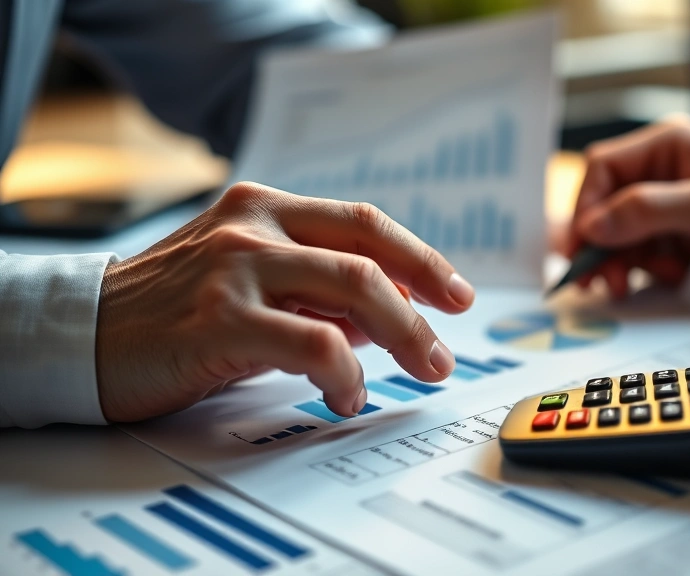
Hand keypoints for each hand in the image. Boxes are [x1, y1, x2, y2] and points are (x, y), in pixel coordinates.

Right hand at [96, 182, 474, 421]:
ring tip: (419, 371)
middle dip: (422, 307)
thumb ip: (314, 290)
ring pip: (354, 290)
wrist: (84, 333)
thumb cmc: (173, 311)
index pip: (364, 223)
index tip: (455, 293)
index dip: (420, 257)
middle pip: (369, 256)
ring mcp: (235, 268)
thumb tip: (389, 312)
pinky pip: (314, 344)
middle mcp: (253, 227)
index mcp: (264, 208)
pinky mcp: (219, 318)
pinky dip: (345, 373)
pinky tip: (347, 394)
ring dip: (402, 337)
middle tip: (443, 351)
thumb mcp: (249, 283)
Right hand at [569, 116, 689, 297]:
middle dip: (600, 242)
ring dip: (619, 261)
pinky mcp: (672, 233)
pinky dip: (642, 269)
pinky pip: (638, 251)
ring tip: (628, 284)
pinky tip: (665, 274)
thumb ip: (648, 210)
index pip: (603, 167)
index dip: (586, 206)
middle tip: (596, 279)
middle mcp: (661, 170)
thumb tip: (593, 225)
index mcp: (668, 144)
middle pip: (604, 202)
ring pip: (616, 232)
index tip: (582, 245)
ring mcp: (665, 203)